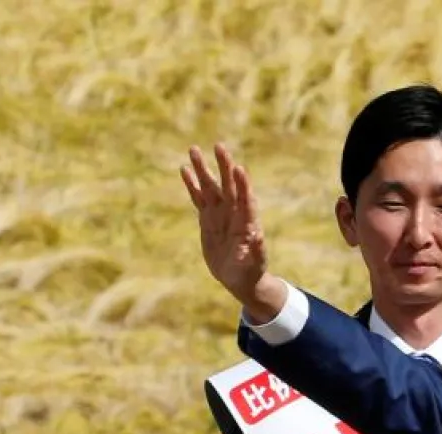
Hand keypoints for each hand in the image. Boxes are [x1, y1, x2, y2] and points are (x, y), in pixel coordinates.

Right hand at [180, 144, 284, 317]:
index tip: (239, 168)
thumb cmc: (250, 272)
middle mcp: (234, 213)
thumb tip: (257, 236)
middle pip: (228, 185)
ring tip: (193, 150)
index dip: (243, 184)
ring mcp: (220, 213)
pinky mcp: (207, 218)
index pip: (246, 198)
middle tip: (219, 146)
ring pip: (210, 187)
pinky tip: (184, 169)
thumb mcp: (253, 263)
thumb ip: (254, 249)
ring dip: (203, 169)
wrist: (239, 278)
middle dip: (224, 166)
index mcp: (247, 221)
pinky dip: (191, 184)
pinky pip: (198, 198)